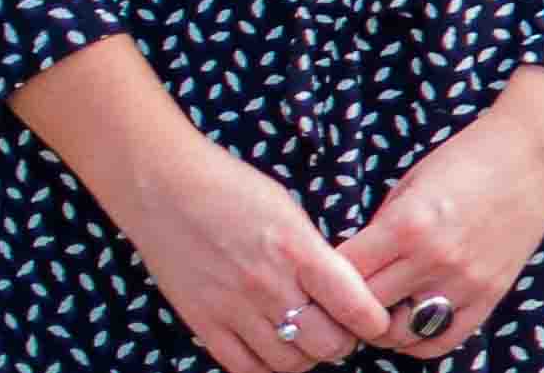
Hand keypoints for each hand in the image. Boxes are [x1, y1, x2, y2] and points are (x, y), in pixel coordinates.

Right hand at [86, 112, 390, 371]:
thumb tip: (346, 291)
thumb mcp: (290, 212)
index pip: (352, 303)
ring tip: (309, 342)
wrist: (165, 189)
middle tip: (343, 332)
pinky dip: (266, 367)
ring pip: (288, 361)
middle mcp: (268, 284)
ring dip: (307, 357)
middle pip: (325, 343)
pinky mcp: (203, 322)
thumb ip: (316, 254)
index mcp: (297, 250)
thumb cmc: (234, 190)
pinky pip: (243, 367)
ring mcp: (232, 307)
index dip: (373, 322)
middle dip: (344, 342)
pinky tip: (274, 352)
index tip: (378, 322)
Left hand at [334, 69, 543, 359]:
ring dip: (379, 326)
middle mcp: (434, 259)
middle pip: (363, 309)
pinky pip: (442, 340)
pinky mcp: (490, 294)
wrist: (537, 151)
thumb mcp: (410, 184)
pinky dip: (417, 339)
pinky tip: (410, 320)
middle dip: (344, 306)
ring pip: (397, 333)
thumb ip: (380, 229)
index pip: (340, 275)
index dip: (321, 278)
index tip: (318, 276)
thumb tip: (352, 267)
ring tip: (376, 309)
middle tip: (339, 299)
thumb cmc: (469, 157)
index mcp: (406, 225)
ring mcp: (465, 281)